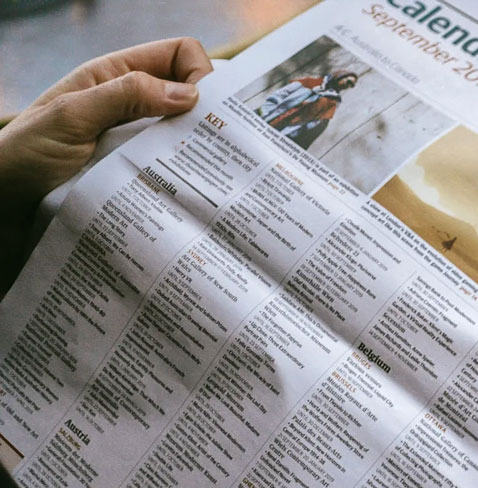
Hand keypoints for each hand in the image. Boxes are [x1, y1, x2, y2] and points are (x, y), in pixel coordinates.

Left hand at [0, 38, 211, 219]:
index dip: (199, 73)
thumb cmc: (22, 155)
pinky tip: (189, 191)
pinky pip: (172, 170)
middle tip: (219, 144)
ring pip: (184, 136)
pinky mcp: (136, 175)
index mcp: (114, 78)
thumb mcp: (71, 116)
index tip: (205, 110)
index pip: (177, 55)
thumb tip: (190, 94)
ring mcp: (134, 141)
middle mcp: (129, 106)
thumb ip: (125, 96)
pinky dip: (185, 178)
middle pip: (189, 97)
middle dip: (208, 115)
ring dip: (197, 151)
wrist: (2, 205)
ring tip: (207, 174)